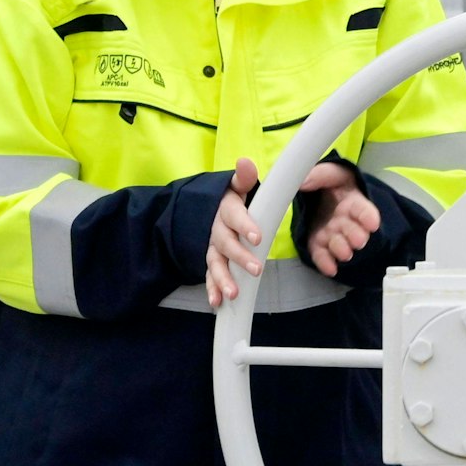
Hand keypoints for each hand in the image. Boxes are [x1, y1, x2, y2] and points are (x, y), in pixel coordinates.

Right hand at [206, 157, 263, 304]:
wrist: (207, 208)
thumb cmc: (232, 198)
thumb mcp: (238, 185)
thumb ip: (244, 177)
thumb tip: (245, 162)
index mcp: (226, 208)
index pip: (234, 216)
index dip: (245, 225)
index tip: (258, 237)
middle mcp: (216, 228)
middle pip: (226, 243)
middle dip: (239, 257)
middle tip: (256, 269)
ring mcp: (212, 246)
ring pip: (215, 262)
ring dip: (223, 278)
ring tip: (233, 293)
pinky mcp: (211, 260)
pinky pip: (209, 275)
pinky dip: (212, 289)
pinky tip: (217, 302)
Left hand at [297, 161, 380, 277]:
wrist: (318, 195)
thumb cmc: (331, 184)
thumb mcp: (330, 173)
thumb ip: (320, 175)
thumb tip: (303, 180)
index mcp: (351, 202)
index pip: (363, 210)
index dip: (368, 216)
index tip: (372, 223)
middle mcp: (344, 221)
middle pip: (353, 231)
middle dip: (356, 236)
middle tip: (358, 240)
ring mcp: (332, 234)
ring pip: (339, 244)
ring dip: (342, 249)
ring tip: (344, 252)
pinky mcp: (317, 244)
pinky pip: (322, 254)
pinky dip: (325, 262)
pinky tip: (330, 268)